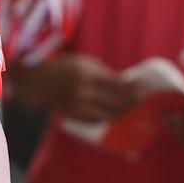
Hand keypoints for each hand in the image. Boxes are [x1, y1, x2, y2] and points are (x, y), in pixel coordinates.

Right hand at [12, 54, 138, 122]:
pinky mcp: (74, 115)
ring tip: (130, 107)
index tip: (144, 90)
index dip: (133, 89)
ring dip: (122, 111)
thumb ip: (106, 73)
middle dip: (132, 101)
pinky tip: (114, 111)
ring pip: (109, 113)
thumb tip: (129, 84)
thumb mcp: (86, 63)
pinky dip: (108, 115)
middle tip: (141, 100)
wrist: (39, 81)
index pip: (118, 85)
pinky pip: (98, 119)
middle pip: (117, 101)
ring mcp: (78, 105)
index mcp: (87, 74)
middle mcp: (83, 91)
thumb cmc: (66, 67)